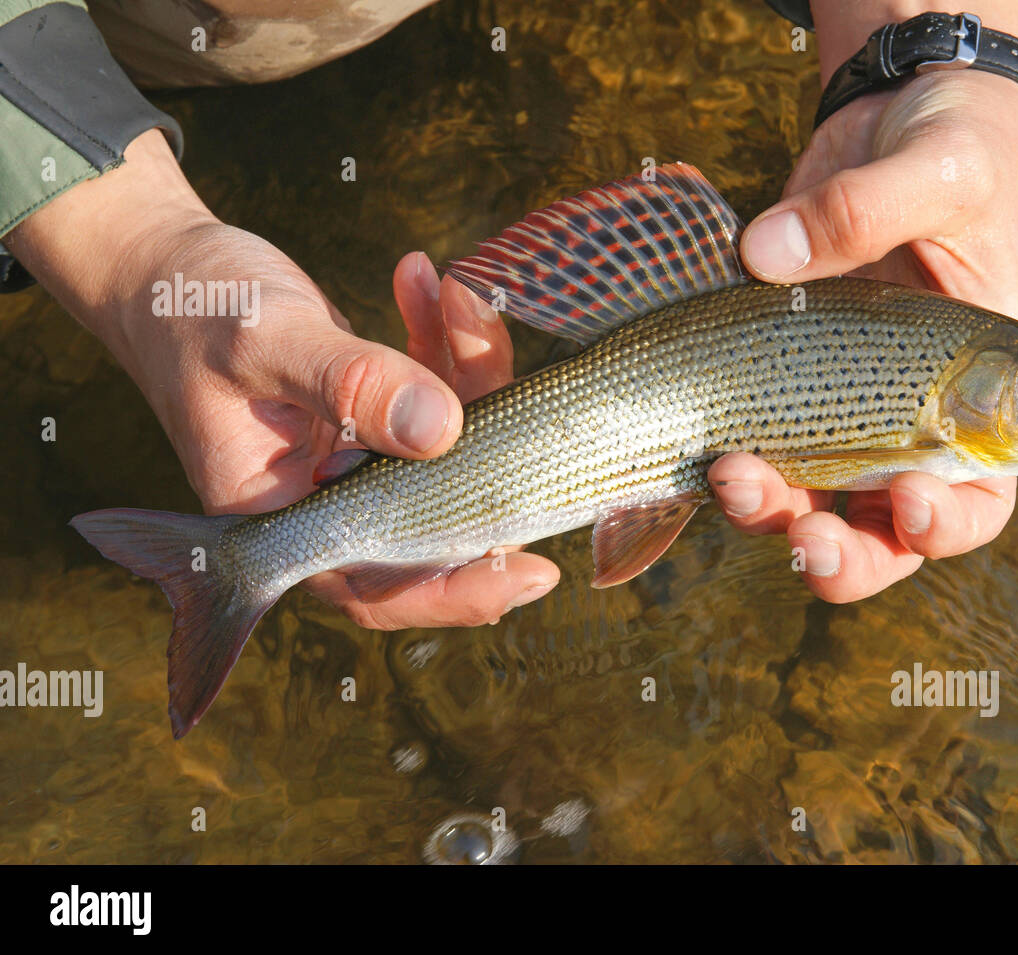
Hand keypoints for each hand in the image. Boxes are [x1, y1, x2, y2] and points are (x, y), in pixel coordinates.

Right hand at [6, 131, 557, 626]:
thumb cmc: (191, 309)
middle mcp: (327, 500)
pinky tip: (426, 281)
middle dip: (494, 463)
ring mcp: (358, 458)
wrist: (166, 267)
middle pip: (436, 517)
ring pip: (450, 446)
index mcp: (281, 521)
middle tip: (537, 411)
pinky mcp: (377, 411)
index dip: (455, 595)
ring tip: (455, 295)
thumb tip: (444, 430)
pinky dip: (444, 341)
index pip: (378, 587)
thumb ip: (348, 384)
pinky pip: (435, 394)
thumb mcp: (265, 342)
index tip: (531, 572)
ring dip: (471, 370)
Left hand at [715, 4, 1017, 602]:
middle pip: (882, 535)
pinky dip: (720, 461)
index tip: (907, 496)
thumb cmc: (953, 152)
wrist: (896, 124)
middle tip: (807, 540)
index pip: (980, 495)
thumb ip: (867, 207)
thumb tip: (767, 254)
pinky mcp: (774, 384)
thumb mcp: (937, 169)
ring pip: (804, 505)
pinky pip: (748, 445)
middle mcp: (909, 423)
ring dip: (767, 511)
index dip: (947, 522)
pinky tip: (697, 445)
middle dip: (843, 556)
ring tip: (731, 474)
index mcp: (982, 397)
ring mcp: (835, 409)